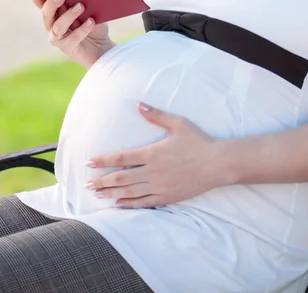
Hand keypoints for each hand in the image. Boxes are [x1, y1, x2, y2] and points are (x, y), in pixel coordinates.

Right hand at [29, 0, 115, 69]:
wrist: (102, 46)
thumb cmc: (92, 24)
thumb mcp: (86, 10)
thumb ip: (78, 1)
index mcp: (54, 14)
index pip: (42, 3)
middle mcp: (52, 26)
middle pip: (46, 14)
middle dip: (52, 3)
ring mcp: (58, 38)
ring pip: (58, 26)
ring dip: (69, 15)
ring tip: (81, 6)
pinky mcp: (68, 48)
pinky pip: (73, 38)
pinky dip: (83, 29)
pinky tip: (91, 21)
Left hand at [85, 103, 222, 207]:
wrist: (217, 164)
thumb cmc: (198, 141)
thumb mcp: (178, 123)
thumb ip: (156, 115)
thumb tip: (138, 105)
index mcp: (152, 153)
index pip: (121, 158)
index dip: (103, 160)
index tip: (89, 162)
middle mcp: (152, 172)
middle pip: (121, 178)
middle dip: (102, 180)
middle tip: (87, 183)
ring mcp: (159, 186)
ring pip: (129, 192)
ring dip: (111, 193)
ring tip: (97, 194)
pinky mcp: (167, 197)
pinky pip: (143, 203)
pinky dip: (129, 204)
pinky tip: (118, 205)